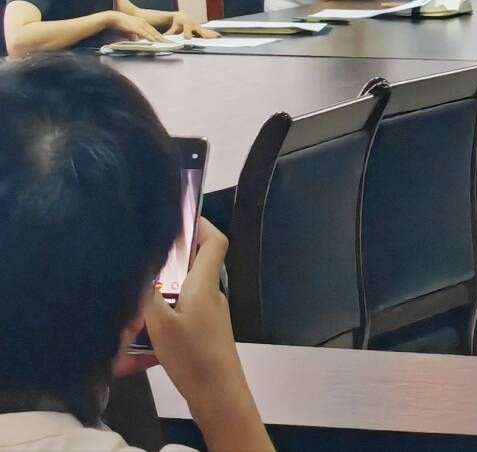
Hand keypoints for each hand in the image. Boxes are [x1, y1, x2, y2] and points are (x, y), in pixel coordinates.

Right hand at [111, 11, 168, 42]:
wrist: (113, 18)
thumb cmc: (120, 24)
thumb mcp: (130, 30)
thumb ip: (134, 34)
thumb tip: (136, 39)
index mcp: (143, 23)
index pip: (155, 31)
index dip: (162, 37)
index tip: (167, 41)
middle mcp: (144, 23)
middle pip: (156, 32)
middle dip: (164, 39)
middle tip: (171, 44)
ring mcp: (140, 25)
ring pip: (152, 33)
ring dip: (159, 39)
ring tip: (166, 44)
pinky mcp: (136, 27)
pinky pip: (144, 33)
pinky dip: (149, 38)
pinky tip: (154, 41)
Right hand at [141, 222, 250, 407]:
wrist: (218, 395)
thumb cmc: (193, 355)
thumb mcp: (161, 324)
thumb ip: (148, 296)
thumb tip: (142, 273)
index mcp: (204, 285)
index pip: (214, 242)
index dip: (201, 225)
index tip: (179, 218)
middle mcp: (209, 295)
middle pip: (188, 271)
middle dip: (158, 274)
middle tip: (132, 277)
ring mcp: (206, 317)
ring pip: (174, 305)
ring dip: (148, 315)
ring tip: (121, 329)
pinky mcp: (200, 337)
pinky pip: (172, 329)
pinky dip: (152, 340)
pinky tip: (128, 361)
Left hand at [159, 13, 212, 40]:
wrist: (182, 16)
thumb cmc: (177, 22)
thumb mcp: (173, 27)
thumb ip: (170, 33)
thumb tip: (164, 38)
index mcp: (186, 22)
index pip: (187, 28)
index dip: (187, 33)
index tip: (188, 38)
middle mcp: (194, 24)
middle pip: (199, 29)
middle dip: (202, 34)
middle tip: (206, 38)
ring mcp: (198, 26)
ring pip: (205, 31)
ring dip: (211, 34)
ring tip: (217, 37)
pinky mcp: (201, 29)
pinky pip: (207, 32)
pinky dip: (213, 34)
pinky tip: (218, 36)